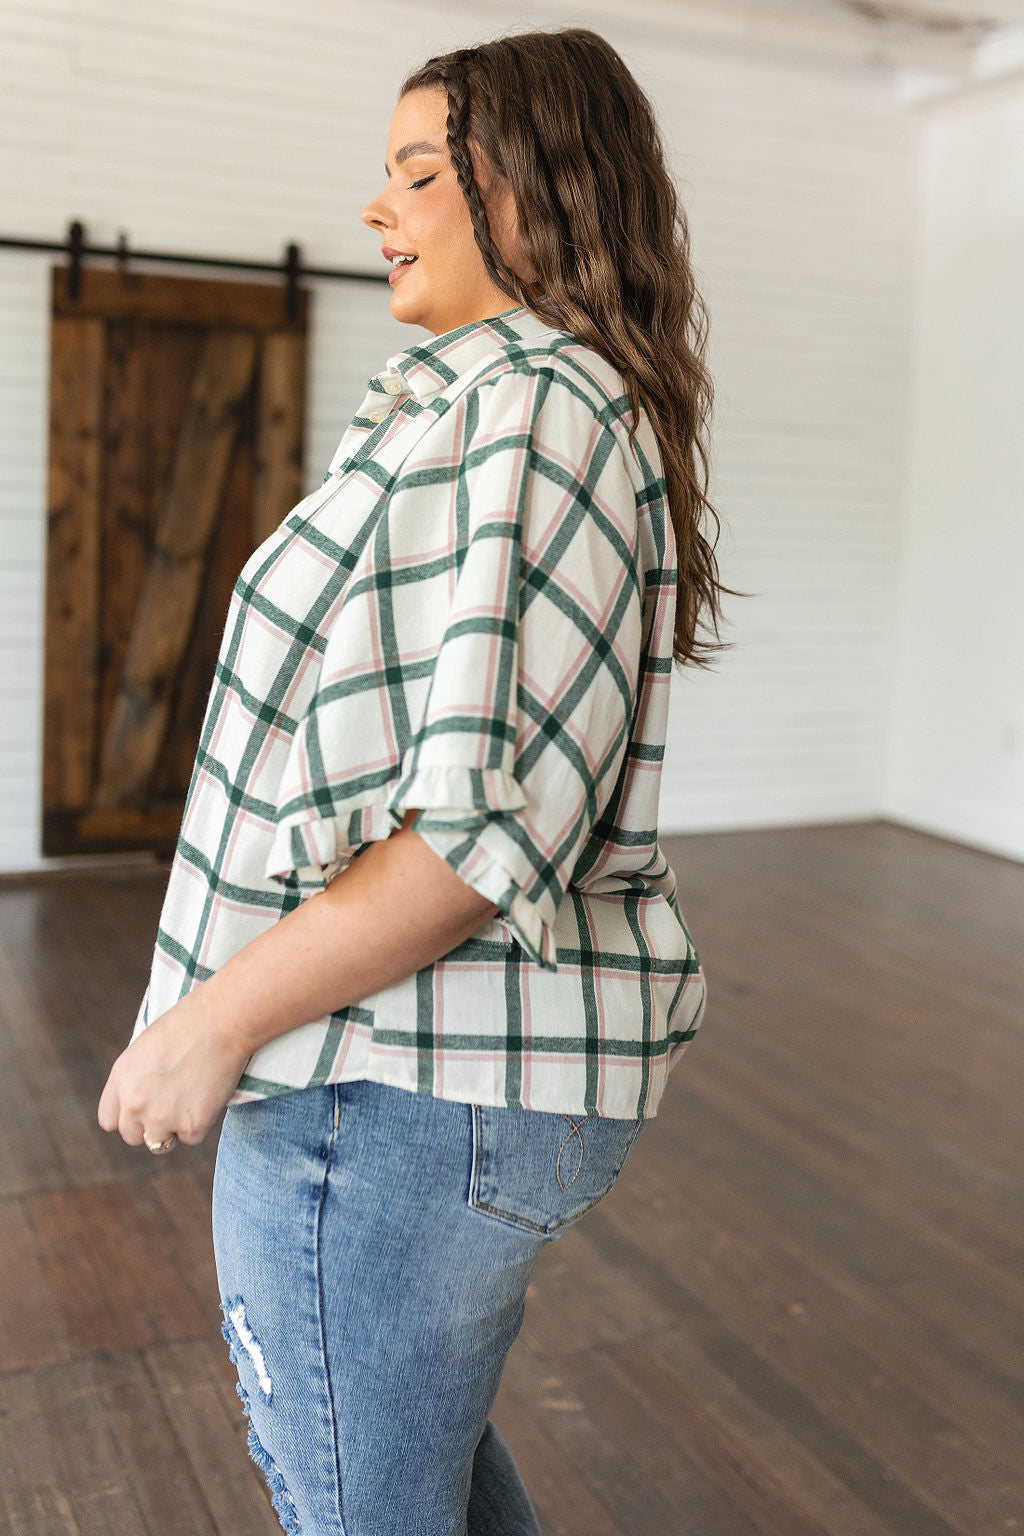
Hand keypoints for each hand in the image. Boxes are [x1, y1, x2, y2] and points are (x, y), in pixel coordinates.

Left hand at [97, 990, 252, 1151]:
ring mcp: (161, 1118)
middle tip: (176, 1102)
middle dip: (152, 1125)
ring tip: (192, 1096)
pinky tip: (209, 1093)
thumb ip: (135, 1080)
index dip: (130, 1117)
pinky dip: (202, 1122)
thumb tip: (141, 1104)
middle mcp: (134, 1103)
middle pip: (133, 1136)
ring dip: (175, 1128)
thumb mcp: (146, 1049)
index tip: (147, 1108)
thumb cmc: (189, 1027)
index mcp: (120, 1080)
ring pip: (160, 1143)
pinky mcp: (190, 1126)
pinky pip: (192, 1137)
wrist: (222, 1021)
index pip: (110, 1121)